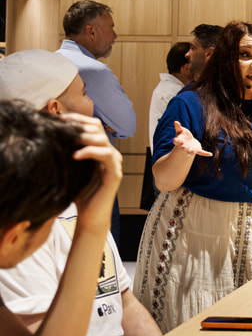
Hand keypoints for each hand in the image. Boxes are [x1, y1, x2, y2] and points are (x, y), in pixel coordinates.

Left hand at [62, 113, 122, 234]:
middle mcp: (109, 154)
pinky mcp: (115, 174)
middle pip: (98, 129)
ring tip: (70, 139)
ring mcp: (114, 163)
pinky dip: (91, 152)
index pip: (92, 126)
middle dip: (80, 125)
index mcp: (99, 151)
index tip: (60, 119)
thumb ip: (68, 153)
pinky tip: (76, 155)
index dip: (78, 119)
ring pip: (103, 140)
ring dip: (86, 137)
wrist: (89, 216)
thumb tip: (51, 136)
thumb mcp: (71, 169)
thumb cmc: (79, 194)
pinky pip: (107, 155)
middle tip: (63, 126)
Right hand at [171, 121, 211, 157]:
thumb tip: (175, 121)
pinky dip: (205, 153)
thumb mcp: (180, 130)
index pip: (176, 142)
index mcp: (179, 142)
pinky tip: (210, 154)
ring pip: (190, 152)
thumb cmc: (183, 135)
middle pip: (182, 148)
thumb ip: (178, 127)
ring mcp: (190, 149)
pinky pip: (201, 152)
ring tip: (191, 151)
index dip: (176, 141)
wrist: (189, 141)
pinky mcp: (197, 150)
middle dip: (183, 147)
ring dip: (190, 152)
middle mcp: (184, 147)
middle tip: (184, 146)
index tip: (176, 139)